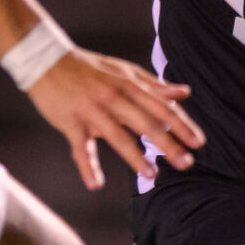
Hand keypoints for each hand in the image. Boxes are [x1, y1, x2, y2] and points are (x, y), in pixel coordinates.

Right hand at [27, 48, 204, 189]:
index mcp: (128, 84)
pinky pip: (80, 148)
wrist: (45, 60)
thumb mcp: (124, 71)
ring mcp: (91, 110)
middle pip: (145, 123)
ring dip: (135, 157)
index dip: (182, 125)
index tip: (199, 142)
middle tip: (186, 163)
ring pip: (117, 136)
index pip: (161, 107)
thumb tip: (185, 93)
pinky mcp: (70, 122)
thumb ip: (155, 85)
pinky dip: (87, 166)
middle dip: (168, 143)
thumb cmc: (89, 68)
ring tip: (152, 175)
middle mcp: (113, 97)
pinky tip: (96, 184)